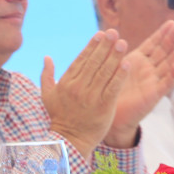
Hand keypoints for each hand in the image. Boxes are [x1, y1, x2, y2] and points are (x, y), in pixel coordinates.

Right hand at [42, 30, 129, 156]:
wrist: (69, 140)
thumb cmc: (59, 116)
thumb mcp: (47, 95)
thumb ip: (46, 75)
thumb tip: (46, 57)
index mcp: (66, 83)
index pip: (81, 60)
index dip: (92, 46)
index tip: (101, 34)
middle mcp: (78, 88)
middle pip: (94, 63)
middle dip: (105, 46)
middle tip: (114, 33)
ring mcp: (91, 97)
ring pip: (104, 73)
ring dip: (114, 56)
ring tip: (122, 43)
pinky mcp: (103, 107)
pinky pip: (113, 88)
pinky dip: (120, 76)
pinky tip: (127, 64)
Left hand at [108, 21, 173, 145]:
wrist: (111, 115)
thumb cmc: (111, 89)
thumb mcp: (114, 67)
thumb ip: (116, 52)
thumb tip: (109, 31)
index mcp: (138, 61)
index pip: (153, 44)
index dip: (161, 34)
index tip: (171, 22)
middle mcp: (148, 69)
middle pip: (163, 52)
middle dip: (171, 39)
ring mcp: (153, 82)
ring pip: (168, 65)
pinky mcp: (153, 95)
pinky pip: (165, 84)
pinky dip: (172, 75)